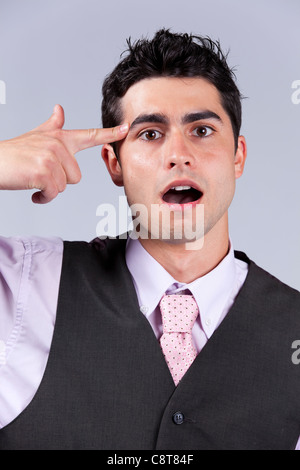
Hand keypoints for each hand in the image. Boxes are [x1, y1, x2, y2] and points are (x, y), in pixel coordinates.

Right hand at [0, 105, 128, 202]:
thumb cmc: (14, 153)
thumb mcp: (35, 137)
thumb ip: (52, 126)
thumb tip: (60, 109)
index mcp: (59, 137)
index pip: (89, 135)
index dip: (109, 133)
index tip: (126, 128)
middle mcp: (58, 144)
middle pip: (76, 176)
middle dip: (58, 181)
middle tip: (39, 173)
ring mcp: (51, 157)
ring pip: (65, 186)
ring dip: (49, 189)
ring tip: (34, 179)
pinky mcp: (44, 171)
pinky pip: (54, 193)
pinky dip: (43, 197)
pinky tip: (32, 190)